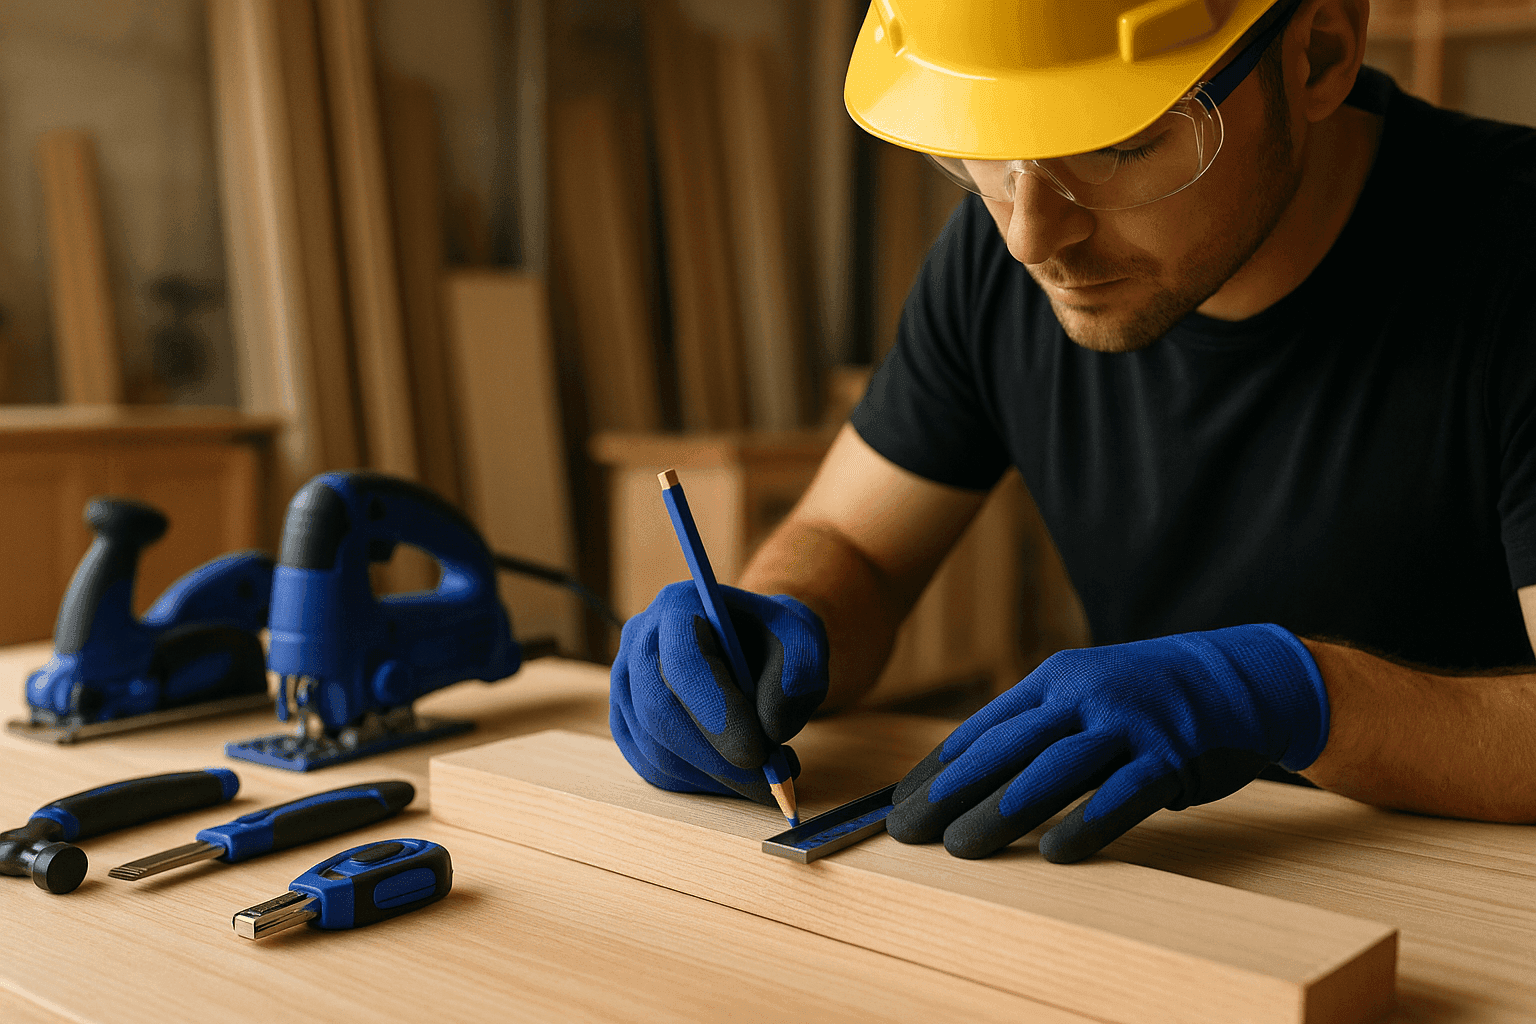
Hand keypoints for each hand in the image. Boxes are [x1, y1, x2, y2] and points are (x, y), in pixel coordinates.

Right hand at [610, 581, 829, 804]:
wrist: (752, 645)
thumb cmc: (774, 638)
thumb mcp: (803, 639)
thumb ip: (798, 673)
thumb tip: (771, 729)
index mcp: (678, 606)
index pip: (683, 661)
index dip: (717, 711)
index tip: (757, 752)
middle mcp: (640, 641)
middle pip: (658, 711)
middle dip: (716, 757)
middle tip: (767, 781)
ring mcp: (626, 684)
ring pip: (655, 749)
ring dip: (715, 776)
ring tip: (768, 775)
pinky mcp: (628, 724)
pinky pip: (653, 769)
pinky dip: (700, 784)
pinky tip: (737, 778)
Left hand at [887, 623, 1329, 861]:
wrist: (1238, 677)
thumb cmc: (1144, 698)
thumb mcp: (1085, 693)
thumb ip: (1036, 729)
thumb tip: (967, 779)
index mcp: (1055, 678)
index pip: (983, 727)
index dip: (939, 768)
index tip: (900, 803)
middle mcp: (1085, 695)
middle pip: (1006, 748)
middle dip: (952, 791)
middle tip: (908, 829)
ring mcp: (1129, 723)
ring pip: (1053, 770)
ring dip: (1002, 811)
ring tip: (961, 847)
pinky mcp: (1171, 755)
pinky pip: (1121, 794)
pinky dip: (1086, 823)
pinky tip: (1052, 851)